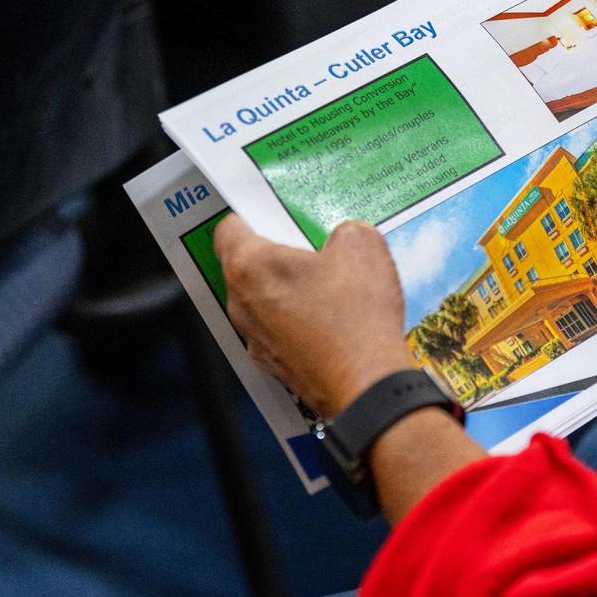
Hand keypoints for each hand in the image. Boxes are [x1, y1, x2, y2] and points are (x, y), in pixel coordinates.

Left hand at [213, 216, 411, 416]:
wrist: (367, 386)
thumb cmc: (356, 315)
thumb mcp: (363, 245)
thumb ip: (345, 230)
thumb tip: (343, 238)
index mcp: (249, 266)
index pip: (228, 227)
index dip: (251, 213)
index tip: (271, 210)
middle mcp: (241, 304)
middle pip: (246, 265)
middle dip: (277, 252)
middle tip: (311, 244)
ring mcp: (256, 340)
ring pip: (263, 300)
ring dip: (288, 289)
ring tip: (330, 284)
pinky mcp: (275, 367)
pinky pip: (280, 331)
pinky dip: (299, 322)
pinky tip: (334, 320)